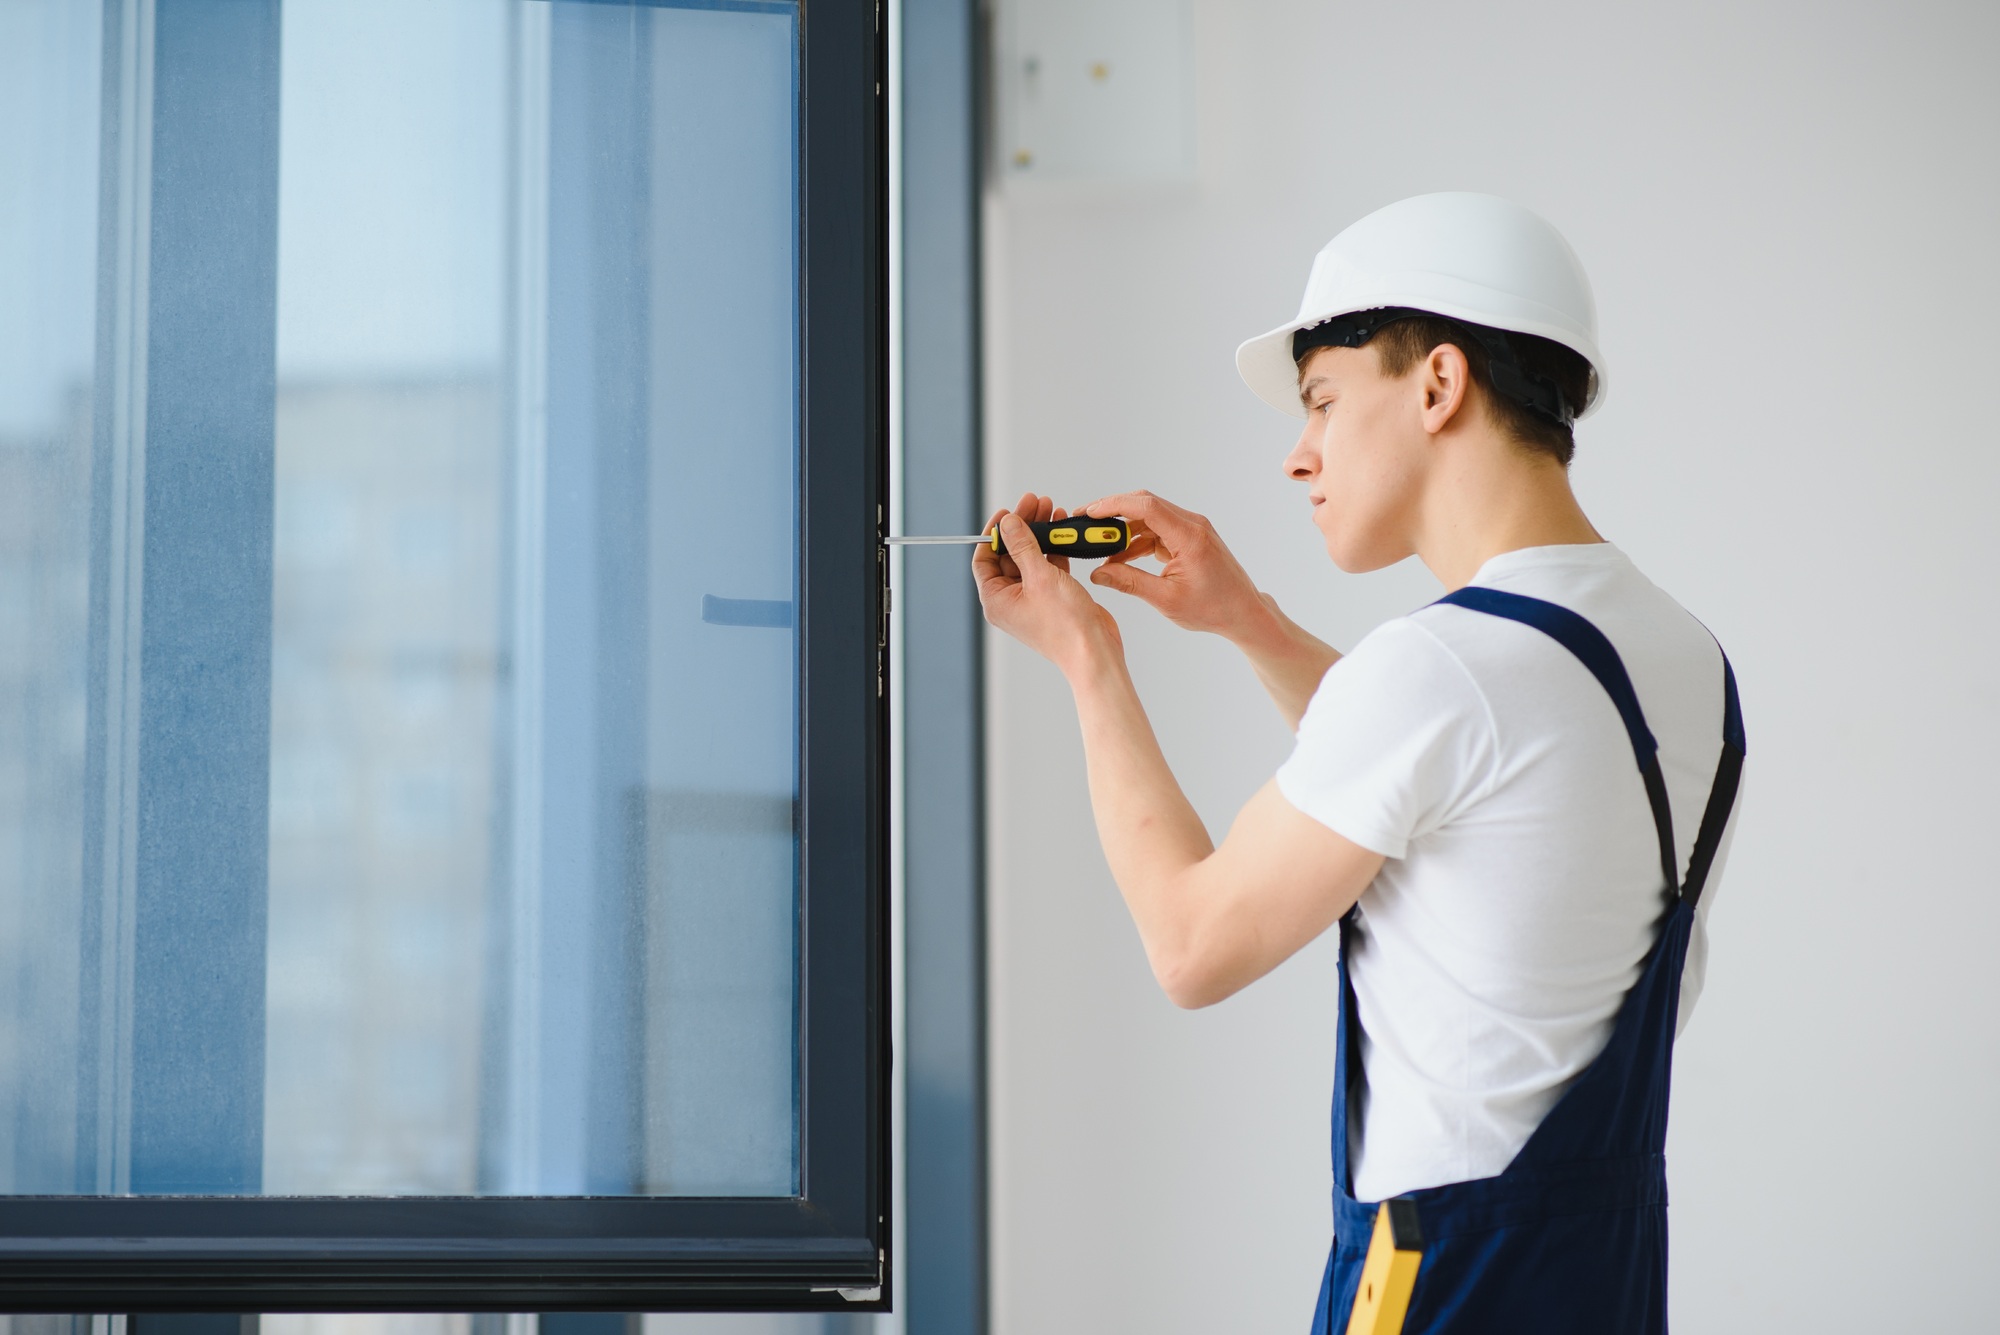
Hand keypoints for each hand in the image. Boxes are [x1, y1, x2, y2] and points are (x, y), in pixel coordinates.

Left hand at [974, 492, 1123, 676]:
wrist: (1095, 650)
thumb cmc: (1065, 626)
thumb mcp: (1039, 577)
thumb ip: (1023, 546)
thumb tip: (1008, 524)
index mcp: (997, 600)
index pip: (984, 559)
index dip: (993, 533)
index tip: (1006, 512)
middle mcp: (1011, 600)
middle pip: (1009, 554)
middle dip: (1022, 526)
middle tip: (1033, 502)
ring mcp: (1033, 598)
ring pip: (1030, 557)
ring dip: (1039, 533)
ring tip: (1049, 509)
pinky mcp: (1053, 597)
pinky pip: (1048, 566)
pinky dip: (1054, 548)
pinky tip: (1061, 529)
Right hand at [1080, 490, 1274, 645]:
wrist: (1242, 612)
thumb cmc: (1213, 608)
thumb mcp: (1166, 599)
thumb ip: (1129, 583)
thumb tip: (1097, 574)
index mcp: (1189, 537)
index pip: (1147, 506)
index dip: (1114, 505)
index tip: (1089, 512)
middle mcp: (1192, 525)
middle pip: (1145, 505)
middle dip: (1113, 512)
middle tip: (1085, 523)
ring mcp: (1192, 529)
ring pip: (1149, 517)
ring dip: (1124, 529)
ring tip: (1099, 546)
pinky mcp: (1189, 537)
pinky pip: (1157, 530)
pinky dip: (1137, 540)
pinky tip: (1121, 557)